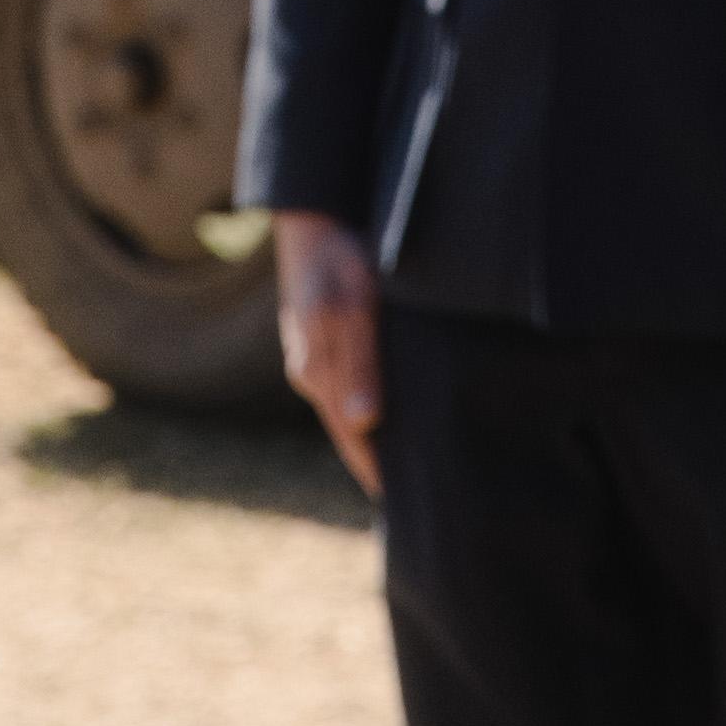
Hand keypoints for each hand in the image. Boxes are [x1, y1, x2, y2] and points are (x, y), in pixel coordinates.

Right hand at [272, 209, 382, 498]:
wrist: (312, 219)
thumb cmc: (337, 261)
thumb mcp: (353, 306)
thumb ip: (360, 362)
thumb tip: (367, 424)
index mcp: (319, 373)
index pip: (354, 441)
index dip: (377, 473)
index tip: (403, 506)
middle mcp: (314, 375)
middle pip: (350, 435)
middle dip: (376, 467)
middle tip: (413, 505)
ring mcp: (315, 360)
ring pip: (349, 413)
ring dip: (373, 441)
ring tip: (406, 471)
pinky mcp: (323, 344)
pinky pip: (349, 388)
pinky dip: (368, 411)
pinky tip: (389, 420)